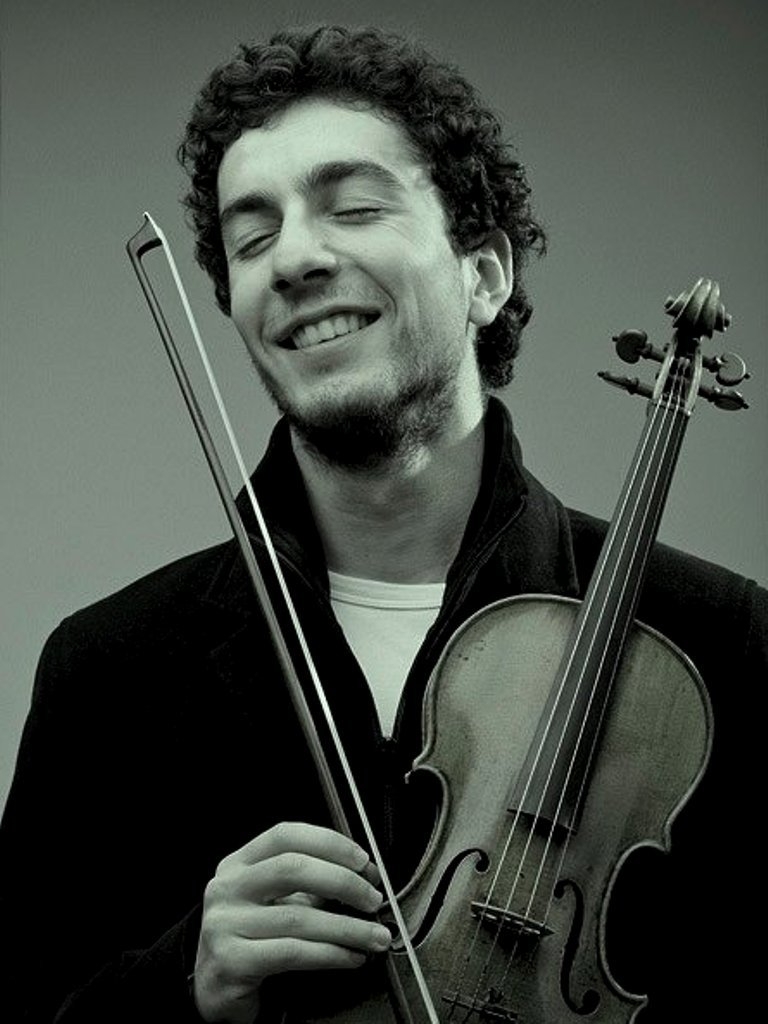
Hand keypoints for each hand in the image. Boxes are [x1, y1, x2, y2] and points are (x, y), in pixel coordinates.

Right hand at [193, 822, 391, 1022]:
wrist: (213, 987)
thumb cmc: (250, 938)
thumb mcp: (274, 901)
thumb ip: (311, 884)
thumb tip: (364, 877)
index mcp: (239, 863)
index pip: (286, 836)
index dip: (328, 843)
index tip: (361, 860)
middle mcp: (228, 888)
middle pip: (292, 869)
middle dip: (343, 882)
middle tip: (372, 898)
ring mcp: (225, 924)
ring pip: (299, 917)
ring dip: (348, 927)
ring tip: (374, 935)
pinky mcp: (232, 961)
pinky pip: (293, 953)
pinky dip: (331, 954)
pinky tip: (351, 956)